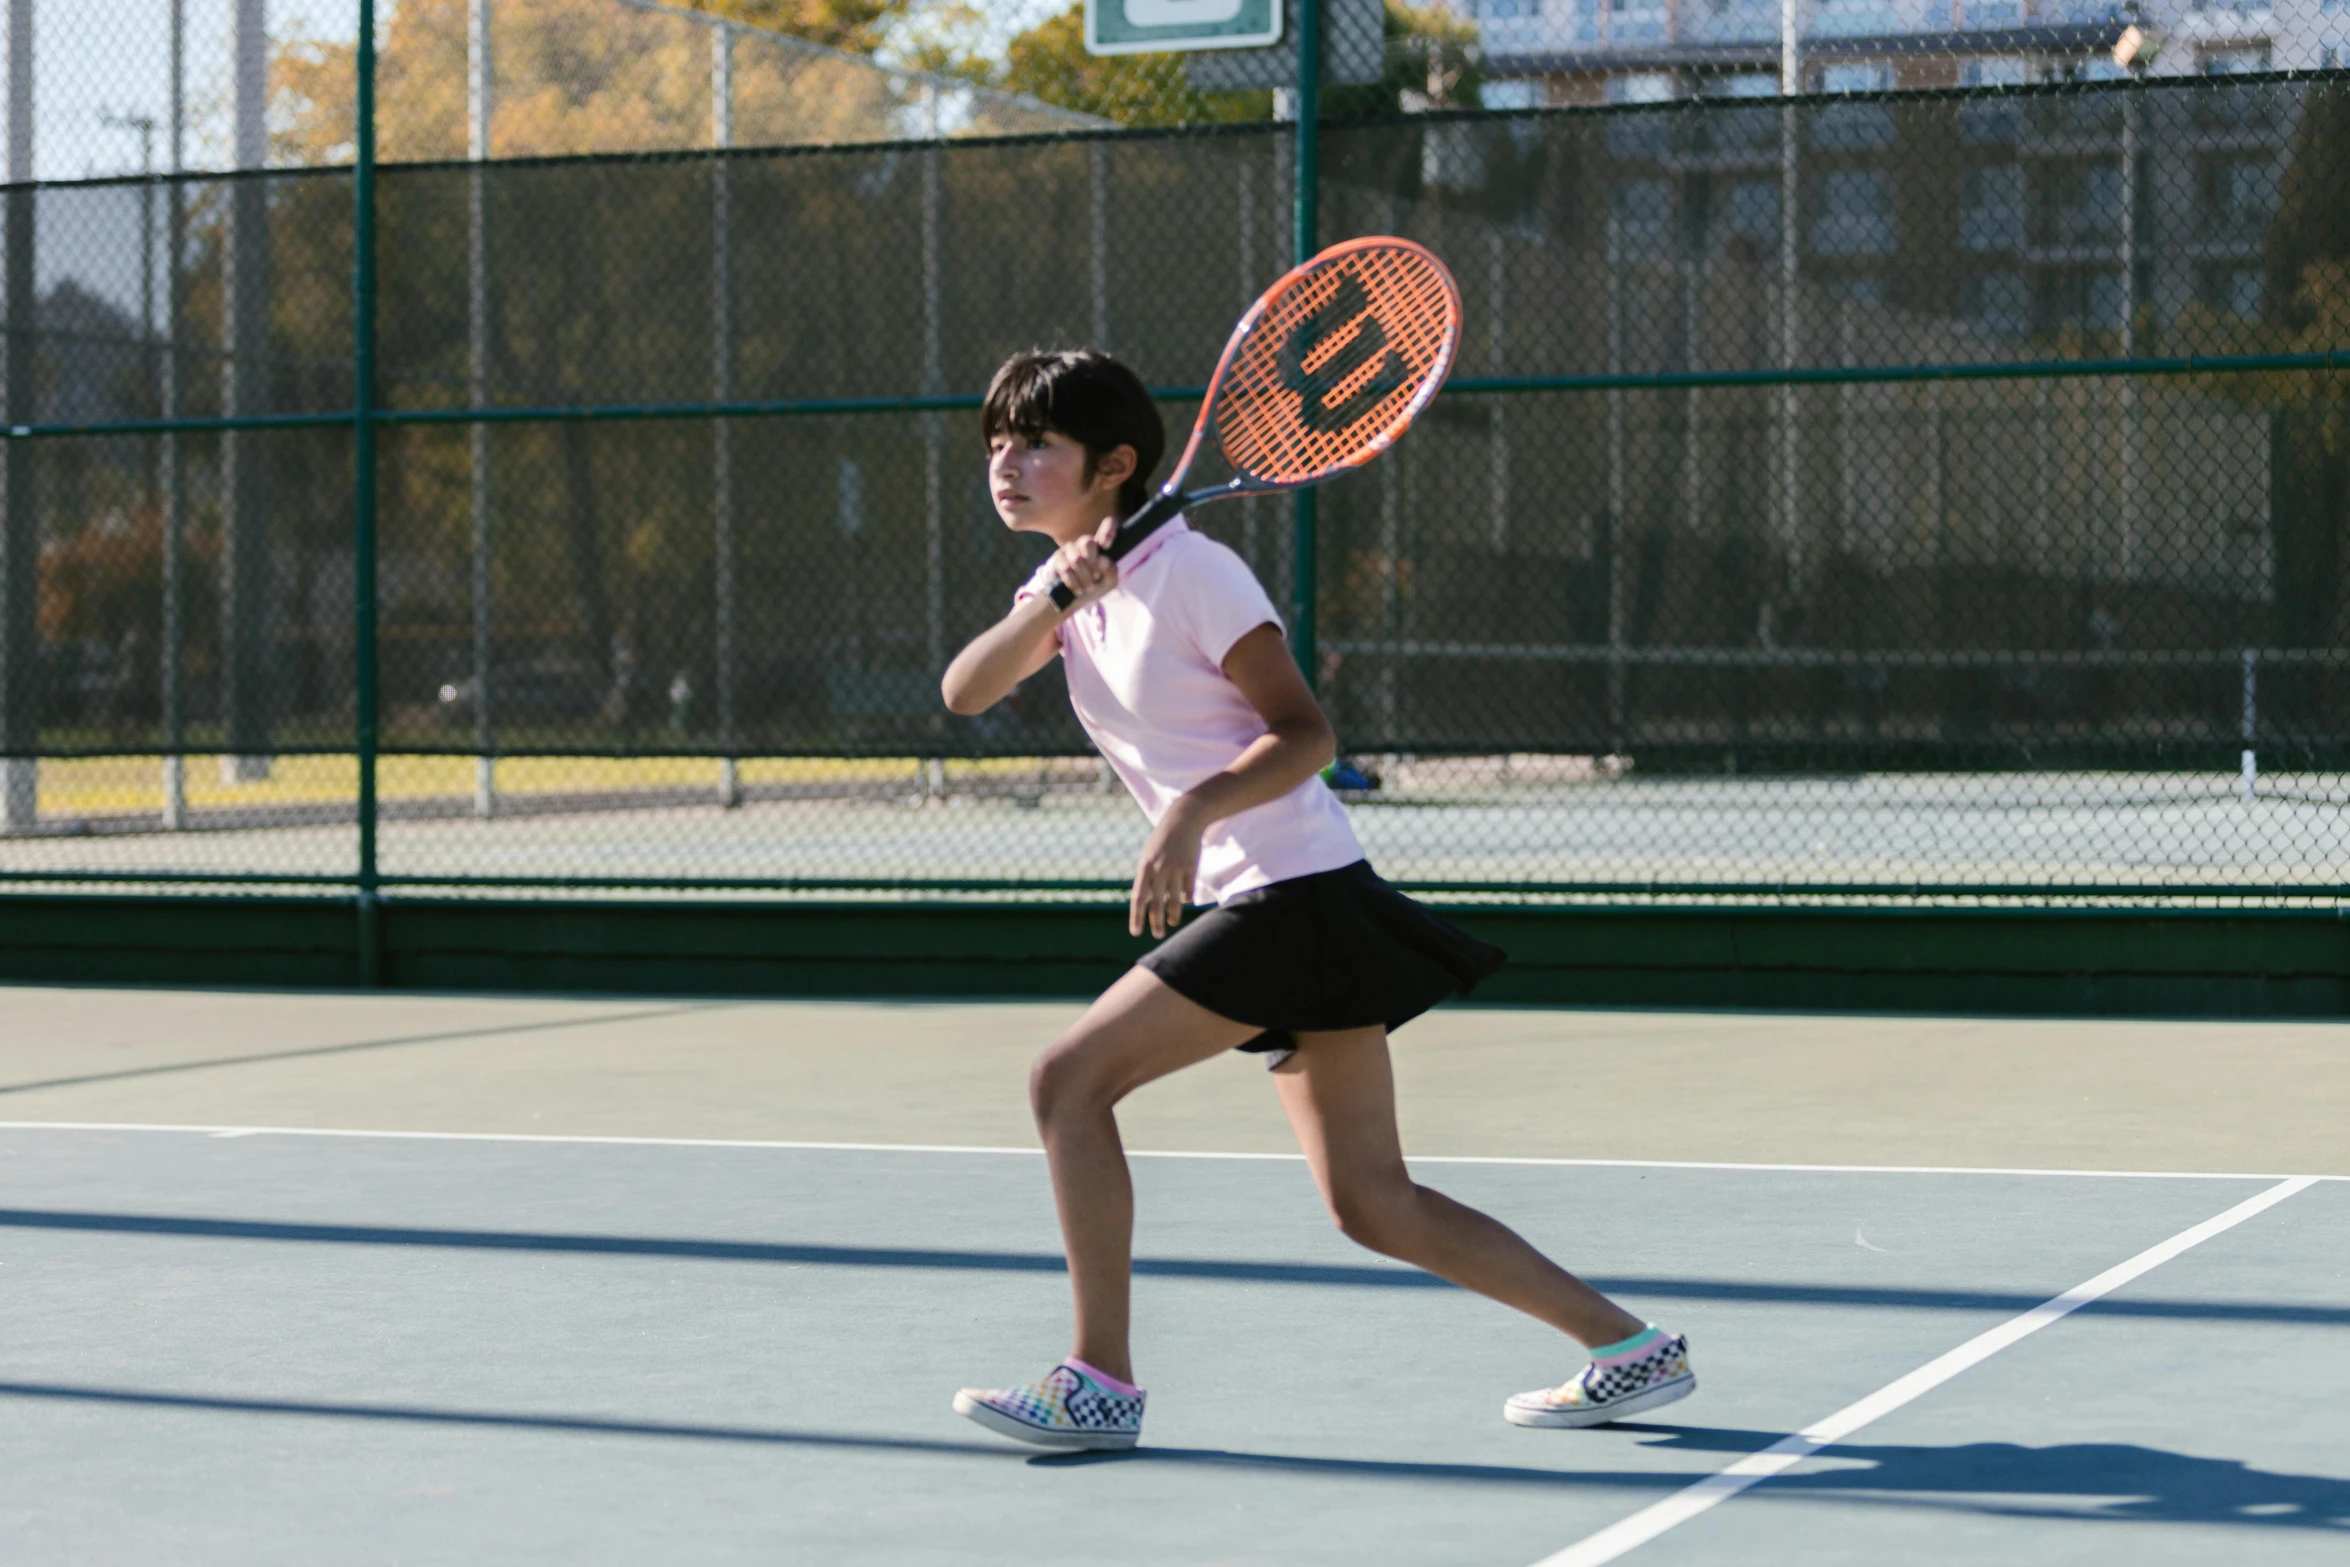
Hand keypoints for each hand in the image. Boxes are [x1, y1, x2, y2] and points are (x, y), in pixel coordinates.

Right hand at [1051, 515, 1120, 610]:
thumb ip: (1111, 571)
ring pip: (1077, 559)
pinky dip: (1074, 583)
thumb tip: (1102, 560)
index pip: (1108, 524)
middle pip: (1088, 542)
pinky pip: (1066, 569)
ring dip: (1084, 578)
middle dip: (1092, 564)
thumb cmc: (1093, 588)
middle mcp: (1083, 543)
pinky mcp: (1056, 560)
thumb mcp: (1109, 583)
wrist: (1071, 601)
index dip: (1108, 530)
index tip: (1106, 545)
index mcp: (1100, 545)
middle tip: (1095, 577)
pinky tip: (1077, 590)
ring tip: (1087, 587)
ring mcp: (1068, 550)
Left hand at [1129, 806, 1202, 938]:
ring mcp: (1176, 868)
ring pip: (1175, 900)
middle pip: (1157, 903)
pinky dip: (1186, 897)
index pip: (1138, 898)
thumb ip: (1146, 878)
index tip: (1136, 932)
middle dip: (1156, 922)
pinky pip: (1188, 889)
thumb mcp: (1148, 857)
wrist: (1183, 820)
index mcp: (1145, 868)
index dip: (1136, 917)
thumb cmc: (1161, 841)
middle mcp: (1160, 870)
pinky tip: (1185, 901)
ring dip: (1173, 914)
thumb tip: (1144, 902)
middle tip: (1157, 935)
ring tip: (1172, 922)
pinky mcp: (1191, 867)